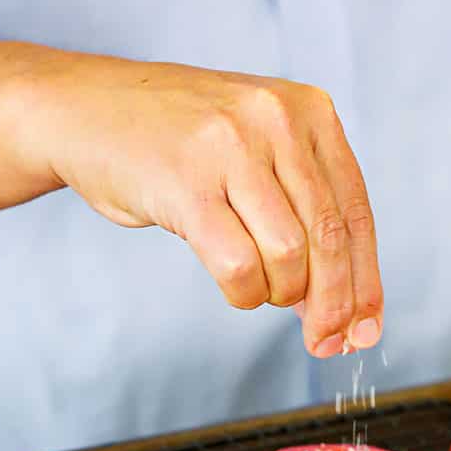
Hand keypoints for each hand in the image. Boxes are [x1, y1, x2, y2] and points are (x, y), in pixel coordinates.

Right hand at [11, 50, 383, 357]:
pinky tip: (237, 289)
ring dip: (280, 293)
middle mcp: (276, 120)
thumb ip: (301, 210)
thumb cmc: (176, 141)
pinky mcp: (186, 182)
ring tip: (261, 290)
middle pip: (328, 236)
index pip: (353, 211)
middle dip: (333, 304)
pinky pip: (239, 264)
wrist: (84, 109)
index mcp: (308, 110)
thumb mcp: (254, 148)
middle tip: (324, 342)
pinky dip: (245, 292)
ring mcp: (230, 147)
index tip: (365, 328)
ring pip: (290, 254)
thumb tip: (343, 304)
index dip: (365, 279)